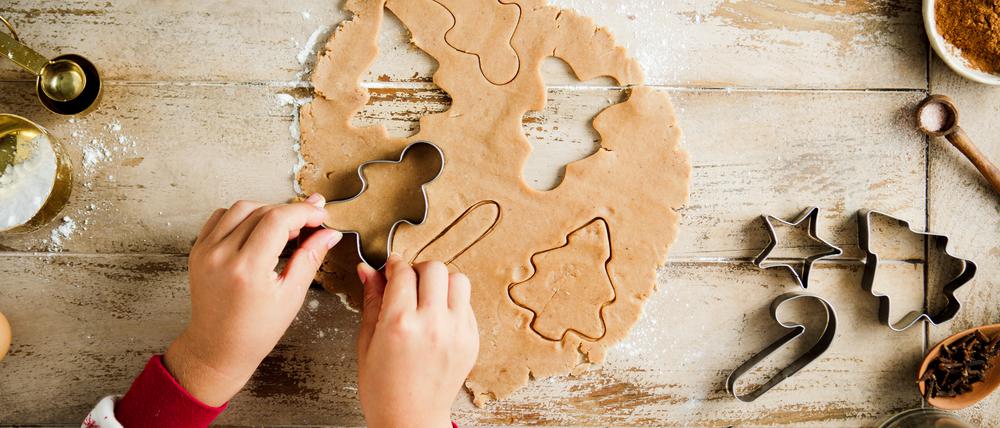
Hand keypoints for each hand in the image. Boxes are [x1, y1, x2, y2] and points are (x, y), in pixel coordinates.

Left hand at [164, 194, 341, 405]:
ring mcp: (206, 251)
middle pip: (262, 210)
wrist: (218, 348)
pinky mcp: (198, 250)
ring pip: (241, 208)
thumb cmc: (255, 331)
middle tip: (309, 222)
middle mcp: (222, 255)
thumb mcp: (291, 296)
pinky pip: (220, 217)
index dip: (303, 212)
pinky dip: (242, 215)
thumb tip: (329, 234)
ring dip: (267, 210)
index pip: (278, 219)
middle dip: (290, 211)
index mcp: (247, 269)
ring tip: (285, 226)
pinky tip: (258, 228)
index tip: (319, 214)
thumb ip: (310, 258)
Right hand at [356, 256, 478, 427]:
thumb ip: (372, 301)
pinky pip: (467, 304)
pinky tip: (437, 319)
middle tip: (408, 284)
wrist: (411, 419)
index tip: (390, 268)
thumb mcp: (367, 342)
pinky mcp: (472, 340)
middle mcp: (433, 324)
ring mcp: (457, 332)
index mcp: (400, 324)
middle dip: (418, 270)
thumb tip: (368, 270)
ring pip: (458, 280)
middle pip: (434, 268)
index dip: (393, 265)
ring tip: (427, 299)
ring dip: (441, 283)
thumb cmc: (383, 388)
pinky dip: (452, 303)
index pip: (402, 272)